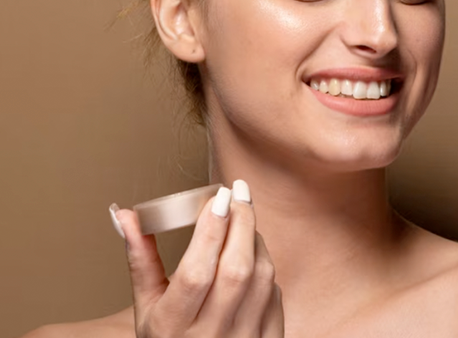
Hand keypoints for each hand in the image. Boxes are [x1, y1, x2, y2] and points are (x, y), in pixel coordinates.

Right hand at [111, 180, 282, 336]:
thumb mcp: (147, 307)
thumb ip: (140, 259)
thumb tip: (124, 214)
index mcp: (173, 327)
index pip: (196, 274)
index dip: (210, 232)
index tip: (218, 196)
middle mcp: (211, 336)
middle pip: (236, 270)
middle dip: (241, 222)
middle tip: (238, 192)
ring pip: (261, 276)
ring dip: (255, 240)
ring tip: (242, 221)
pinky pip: (275, 294)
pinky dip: (265, 268)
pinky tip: (252, 255)